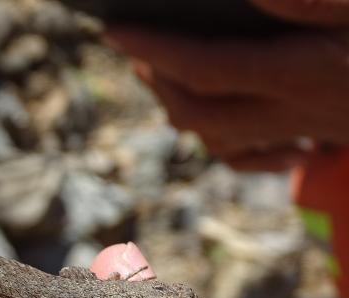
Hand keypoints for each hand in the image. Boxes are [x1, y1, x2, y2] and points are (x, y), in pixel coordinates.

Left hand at [104, 0, 348, 170]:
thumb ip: (311, 2)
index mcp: (297, 74)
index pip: (205, 69)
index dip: (154, 50)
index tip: (113, 31)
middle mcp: (289, 111)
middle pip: (198, 113)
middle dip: (156, 81)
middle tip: (129, 45)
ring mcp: (296, 131)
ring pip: (215, 137)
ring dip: (177, 105)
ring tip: (153, 69)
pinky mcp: (307, 139)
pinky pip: (244, 156)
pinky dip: (216, 138)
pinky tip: (203, 116)